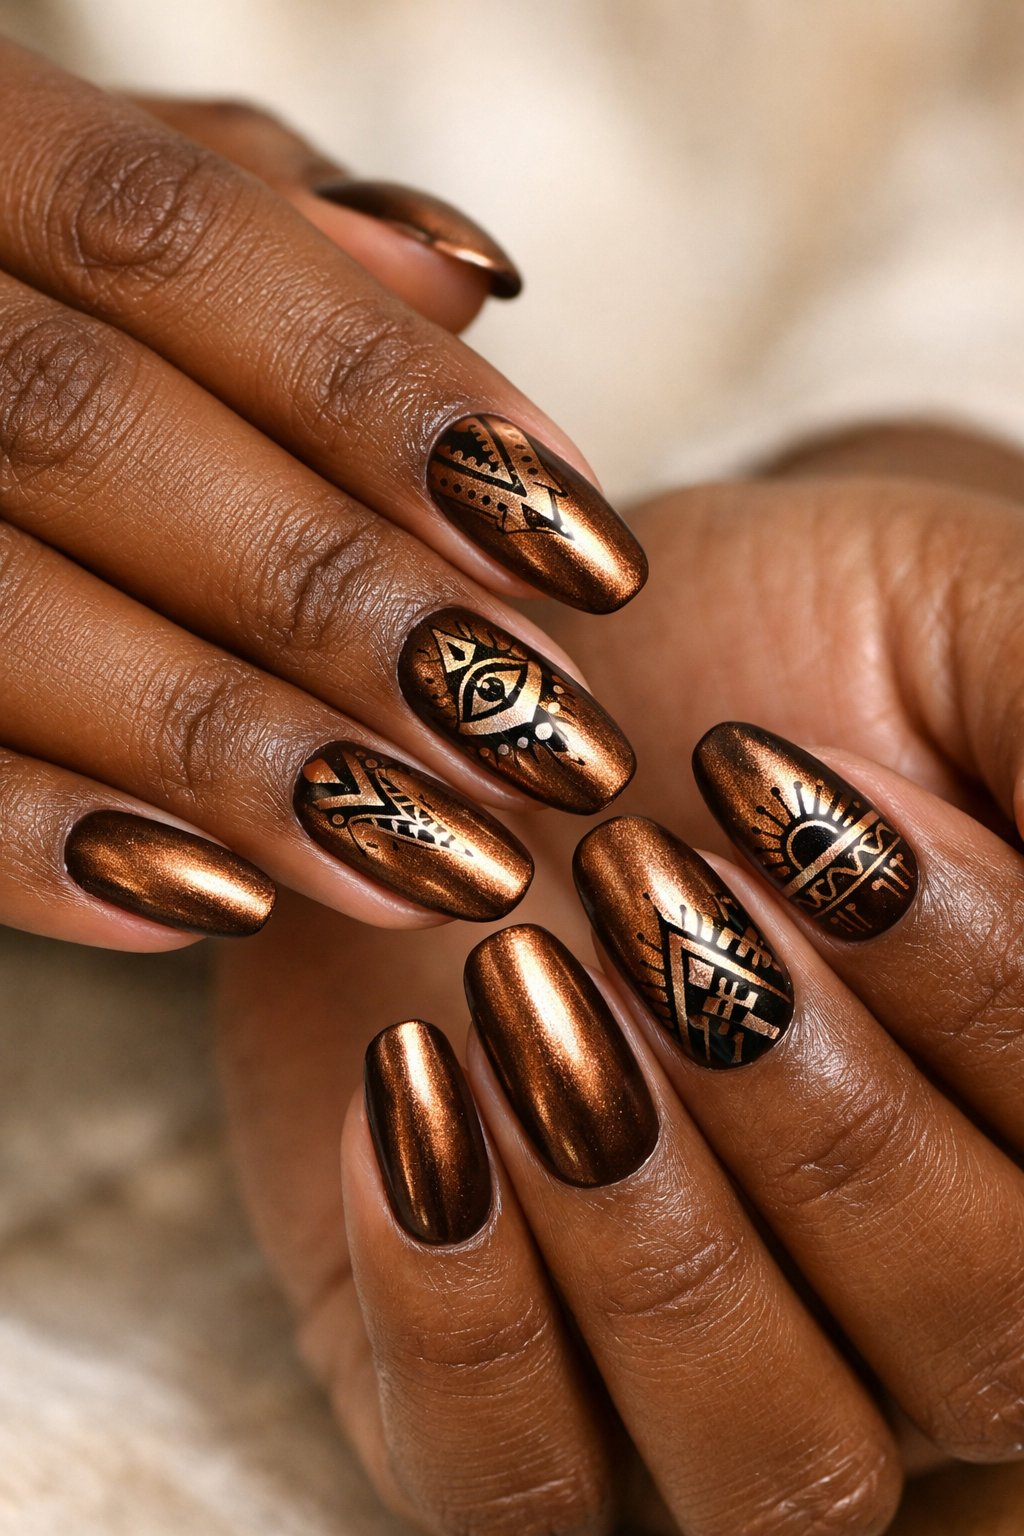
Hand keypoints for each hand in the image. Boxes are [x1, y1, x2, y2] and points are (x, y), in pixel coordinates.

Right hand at [0, 40, 643, 950]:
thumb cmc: (18, 278)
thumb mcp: (106, 208)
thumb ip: (259, 226)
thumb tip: (460, 282)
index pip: (176, 240)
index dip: (387, 395)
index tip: (581, 545)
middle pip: (93, 432)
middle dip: (336, 595)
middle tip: (529, 732)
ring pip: (2, 610)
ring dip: (230, 750)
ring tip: (427, 855)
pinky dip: (38, 844)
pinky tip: (215, 904)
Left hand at [215, 423, 1023, 1533]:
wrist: (524, 709)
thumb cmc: (770, 654)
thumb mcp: (956, 633)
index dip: (971, 986)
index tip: (781, 790)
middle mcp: (930, 1308)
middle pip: (977, 1343)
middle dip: (811, 1100)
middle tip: (639, 880)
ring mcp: (725, 1387)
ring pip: (779, 1464)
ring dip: (653, 1223)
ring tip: (517, 978)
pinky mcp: (520, 1411)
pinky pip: (520, 1491)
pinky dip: (467, 1313)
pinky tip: (414, 1081)